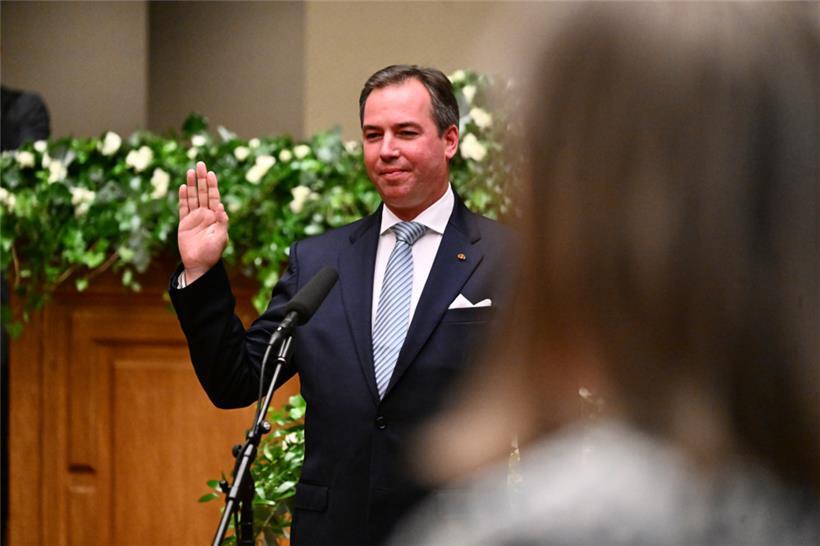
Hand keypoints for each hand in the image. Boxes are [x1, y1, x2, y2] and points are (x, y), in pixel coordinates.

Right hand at [177, 161, 228, 283]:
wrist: (198, 265)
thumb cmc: (212, 253)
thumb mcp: (221, 238)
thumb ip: (222, 222)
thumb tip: (221, 206)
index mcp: (216, 217)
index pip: (214, 197)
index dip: (212, 185)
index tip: (211, 173)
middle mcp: (205, 215)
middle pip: (203, 193)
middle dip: (202, 179)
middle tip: (200, 164)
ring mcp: (194, 218)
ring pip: (192, 197)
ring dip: (191, 185)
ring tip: (190, 171)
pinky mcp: (184, 223)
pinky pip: (183, 208)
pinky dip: (183, 198)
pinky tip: (182, 187)